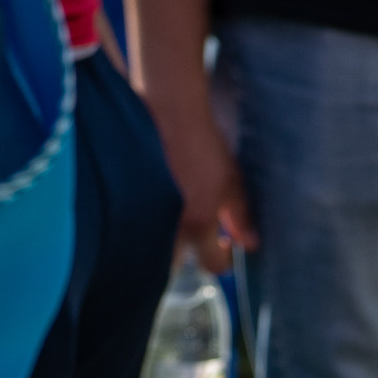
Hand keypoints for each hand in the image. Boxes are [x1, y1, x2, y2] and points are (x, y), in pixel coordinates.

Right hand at [152, 104, 255, 272]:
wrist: (167, 112)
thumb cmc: (203, 144)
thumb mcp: (230, 181)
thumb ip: (240, 217)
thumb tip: (250, 245)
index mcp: (199, 223)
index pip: (212, 265)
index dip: (221, 259)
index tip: (222, 246)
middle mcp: (170, 226)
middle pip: (176, 266)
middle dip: (186, 257)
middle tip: (196, 236)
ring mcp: (146, 214)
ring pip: (154, 249)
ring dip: (166, 244)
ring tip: (177, 220)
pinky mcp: (128, 200)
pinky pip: (136, 226)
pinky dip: (147, 224)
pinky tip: (159, 204)